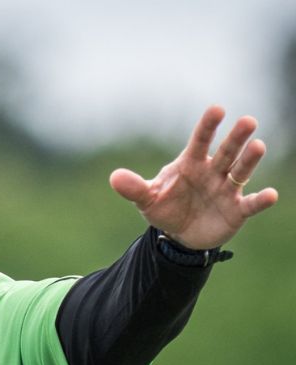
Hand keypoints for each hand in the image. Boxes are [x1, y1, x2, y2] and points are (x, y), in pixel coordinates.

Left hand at [109, 105, 277, 249]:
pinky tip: (271, 195)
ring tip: (258, 146)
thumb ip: (134, 188)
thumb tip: (114, 178)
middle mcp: (213, 172)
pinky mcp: (237, 210)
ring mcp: (227, 189)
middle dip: (236, 137)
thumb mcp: (147, 199)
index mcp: (191, 164)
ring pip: (241, 171)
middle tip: (248, 120)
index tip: (217, 109)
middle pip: (226, 151)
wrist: (179, 234)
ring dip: (250, 160)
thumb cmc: (166, 208)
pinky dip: (261, 200)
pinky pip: (251, 203)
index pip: (200, 141)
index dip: (208, 126)